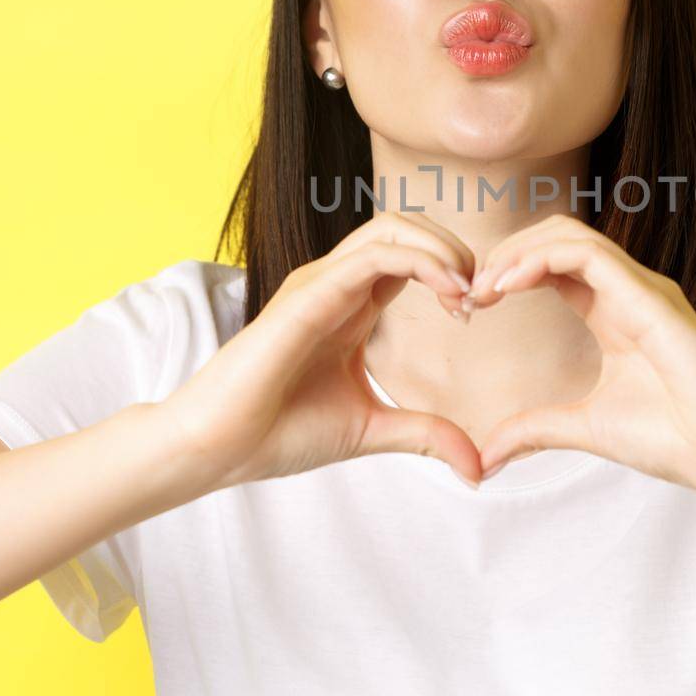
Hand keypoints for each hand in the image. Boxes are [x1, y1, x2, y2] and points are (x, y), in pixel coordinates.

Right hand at [156, 211, 482, 490]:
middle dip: (453, 246)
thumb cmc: (278, 432)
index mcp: (351, 305)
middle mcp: (336, 284)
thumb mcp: (371, 430)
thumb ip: (426, 436)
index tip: (471, 311)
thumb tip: (478, 469)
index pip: (410, 254)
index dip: (450, 269)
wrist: (218, 449)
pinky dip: (421, 261)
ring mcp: (320, 283)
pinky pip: (374, 255)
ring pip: (392, 227)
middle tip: (477, 294)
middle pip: (405, 226)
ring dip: (442, 247)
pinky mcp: (309, 293)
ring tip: (466, 289)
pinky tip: (448, 291)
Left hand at [466, 215, 695, 495]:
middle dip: (507, 254)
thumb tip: (485, 457)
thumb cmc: (675, 439)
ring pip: (570, 235)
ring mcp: (642, 288)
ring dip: (519, 252)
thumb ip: (535, 430)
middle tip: (471, 291)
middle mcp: (629, 291)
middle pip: (557, 238)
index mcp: (615, 313)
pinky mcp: (650, 295)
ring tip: (486, 286)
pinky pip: (589, 253)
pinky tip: (510, 284)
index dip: (509, 273)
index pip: (556, 266)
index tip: (473, 305)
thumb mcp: (584, 428)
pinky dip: (542, 258)